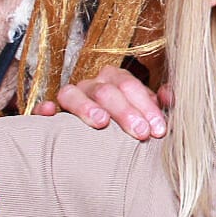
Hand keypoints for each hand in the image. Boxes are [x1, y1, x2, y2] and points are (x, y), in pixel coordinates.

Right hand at [33, 65, 170, 139]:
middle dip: (125, 111)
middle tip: (140, 133)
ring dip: (87, 107)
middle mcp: (93, 84)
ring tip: (101, 123)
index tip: (158, 130)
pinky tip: (51, 115)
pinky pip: (45, 105)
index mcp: (116, 80)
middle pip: (106, 90)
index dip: (146, 106)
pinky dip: (47, 108)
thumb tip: (170, 96)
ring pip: (73, 93)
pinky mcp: (52, 111)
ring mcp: (71, 96)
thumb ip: (159, 104)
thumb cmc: (126, 122)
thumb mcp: (145, 112)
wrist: (100, 136)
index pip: (130, 85)